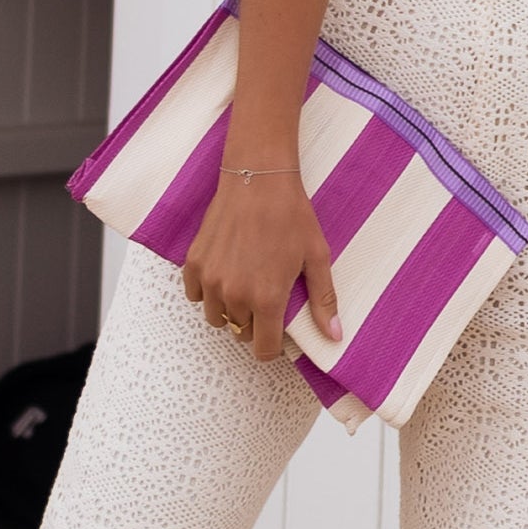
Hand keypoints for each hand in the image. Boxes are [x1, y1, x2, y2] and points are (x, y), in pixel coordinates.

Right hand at [182, 157, 339, 366]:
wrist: (257, 178)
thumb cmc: (290, 215)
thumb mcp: (316, 257)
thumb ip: (323, 300)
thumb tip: (333, 335)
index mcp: (267, 298)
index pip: (263, 349)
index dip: (272, 347)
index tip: (276, 335)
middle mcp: (234, 294)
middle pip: (240, 333)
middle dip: (254, 324)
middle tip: (266, 297)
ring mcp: (210, 279)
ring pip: (216, 317)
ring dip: (230, 309)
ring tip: (246, 283)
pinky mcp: (193, 263)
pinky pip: (195, 295)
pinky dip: (207, 291)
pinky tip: (225, 272)